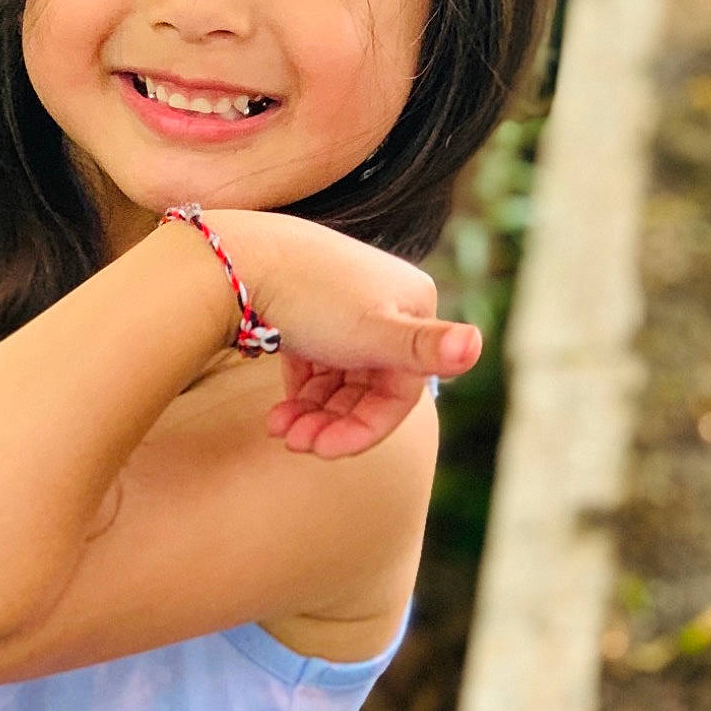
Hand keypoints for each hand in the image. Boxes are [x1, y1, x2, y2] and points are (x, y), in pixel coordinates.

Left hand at [202, 208, 480, 457]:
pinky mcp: (310, 308)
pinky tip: (277, 411)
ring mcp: (345, 305)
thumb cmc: (308, 298)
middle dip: (331, 422)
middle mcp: (386, 301)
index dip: (364, 428)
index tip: (323, 451)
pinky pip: (315, 363)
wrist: (234, 259)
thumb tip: (476, 345)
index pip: (401, 390)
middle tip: (294, 442)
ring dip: (312, 413)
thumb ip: (424, 347)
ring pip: (338, 379)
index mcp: (413, 304)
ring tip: (279, 429)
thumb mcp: (372, 332)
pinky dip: (300, 392)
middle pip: (367, 386)